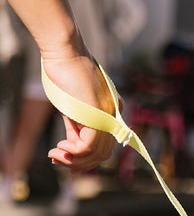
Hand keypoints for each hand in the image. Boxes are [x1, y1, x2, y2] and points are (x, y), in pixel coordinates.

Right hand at [41, 56, 119, 171]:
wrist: (66, 53)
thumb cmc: (66, 75)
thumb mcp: (73, 107)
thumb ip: (77, 125)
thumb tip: (72, 145)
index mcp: (112, 113)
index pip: (105, 146)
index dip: (85, 158)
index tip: (63, 155)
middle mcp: (116, 116)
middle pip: (103, 154)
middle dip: (78, 163)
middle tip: (57, 158)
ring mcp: (109, 115)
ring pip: (97, 153)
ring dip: (74, 159)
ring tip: (56, 154)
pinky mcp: (98, 113)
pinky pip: (90, 145)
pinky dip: (74, 151)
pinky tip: (61, 147)